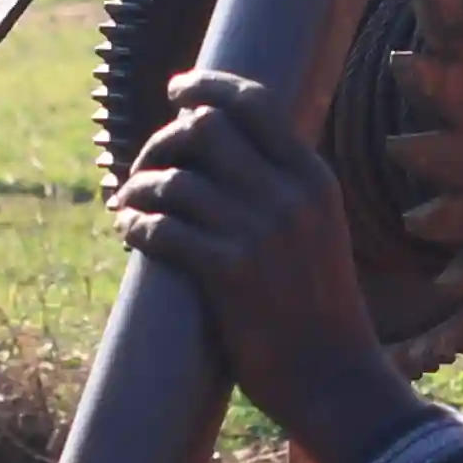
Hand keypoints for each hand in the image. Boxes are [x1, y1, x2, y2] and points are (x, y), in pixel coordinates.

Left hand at [114, 71, 424, 462]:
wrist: (334, 376)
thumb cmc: (319, 306)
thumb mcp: (320, 230)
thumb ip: (285, 189)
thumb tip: (231, 150)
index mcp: (313, 178)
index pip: (254, 102)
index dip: (207, 86)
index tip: (178, 89)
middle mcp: (290, 196)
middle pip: (204, 129)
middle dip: (163, 140)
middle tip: (147, 166)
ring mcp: (260, 234)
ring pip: (175, 179)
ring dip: (139, 186)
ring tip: (128, 202)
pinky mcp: (229, 274)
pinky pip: (162, 229)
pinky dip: (135, 223)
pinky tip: (128, 230)